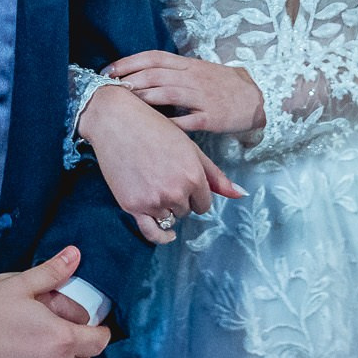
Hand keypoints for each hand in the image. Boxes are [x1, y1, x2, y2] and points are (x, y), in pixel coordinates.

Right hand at [78, 85, 244, 244]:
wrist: (116, 121)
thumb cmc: (154, 129)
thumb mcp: (190, 148)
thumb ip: (215, 175)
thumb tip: (241, 194)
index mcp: (193, 176)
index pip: (204, 203)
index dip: (196, 194)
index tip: (184, 180)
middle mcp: (176, 191)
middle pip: (186, 211)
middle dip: (180, 198)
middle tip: (163, 175)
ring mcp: (154, 200)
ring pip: (169, 218)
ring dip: (165, 207)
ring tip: (153, 182)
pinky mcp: (133, 206)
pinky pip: (152, 232)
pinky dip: (161, 236)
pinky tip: (167, 233)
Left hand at [105, 50, 265, 135]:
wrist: (258, 97)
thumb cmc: (222, 85)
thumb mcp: (198, 71)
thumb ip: (172, 72)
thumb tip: (137, 74)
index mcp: (188, 64)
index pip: (154, 57)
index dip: (130, 62)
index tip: (109, 70)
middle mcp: (194, 77)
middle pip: (157, 74)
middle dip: (130, 79)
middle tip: (109, 88)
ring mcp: (203, 97)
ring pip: (169, 93)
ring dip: (145, 97)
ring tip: (124, 103)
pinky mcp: (213, 117)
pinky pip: (189, 120)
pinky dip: (171, 123)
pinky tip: (154, 128)